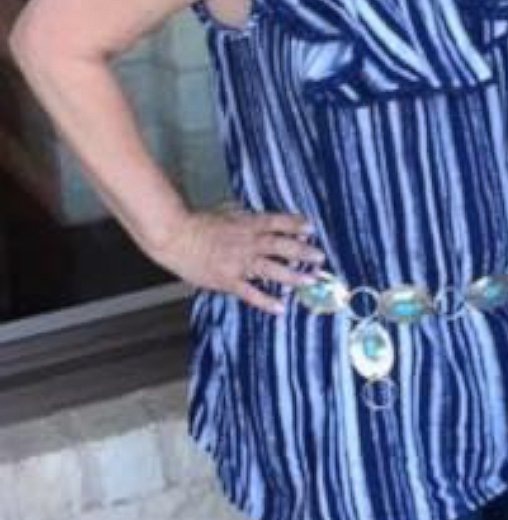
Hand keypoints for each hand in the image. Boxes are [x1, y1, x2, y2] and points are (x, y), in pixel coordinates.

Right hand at [155, 206, 324, 314]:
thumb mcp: (226, 211)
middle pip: (279, 246)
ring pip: (270, 269)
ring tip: (310, 280)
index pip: (276, 222)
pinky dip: (266, 300)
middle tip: (320, 257)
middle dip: (302, 252)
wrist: (174, 237)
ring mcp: (238, 263)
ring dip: (292, 275)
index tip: (311, 228)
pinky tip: (281, 307)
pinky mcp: (227, 280)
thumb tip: (265, 218)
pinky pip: (250, 292)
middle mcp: (247, 243)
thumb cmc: (198, 223)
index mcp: (247, 224)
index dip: (294, 225)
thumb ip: (246, 215)